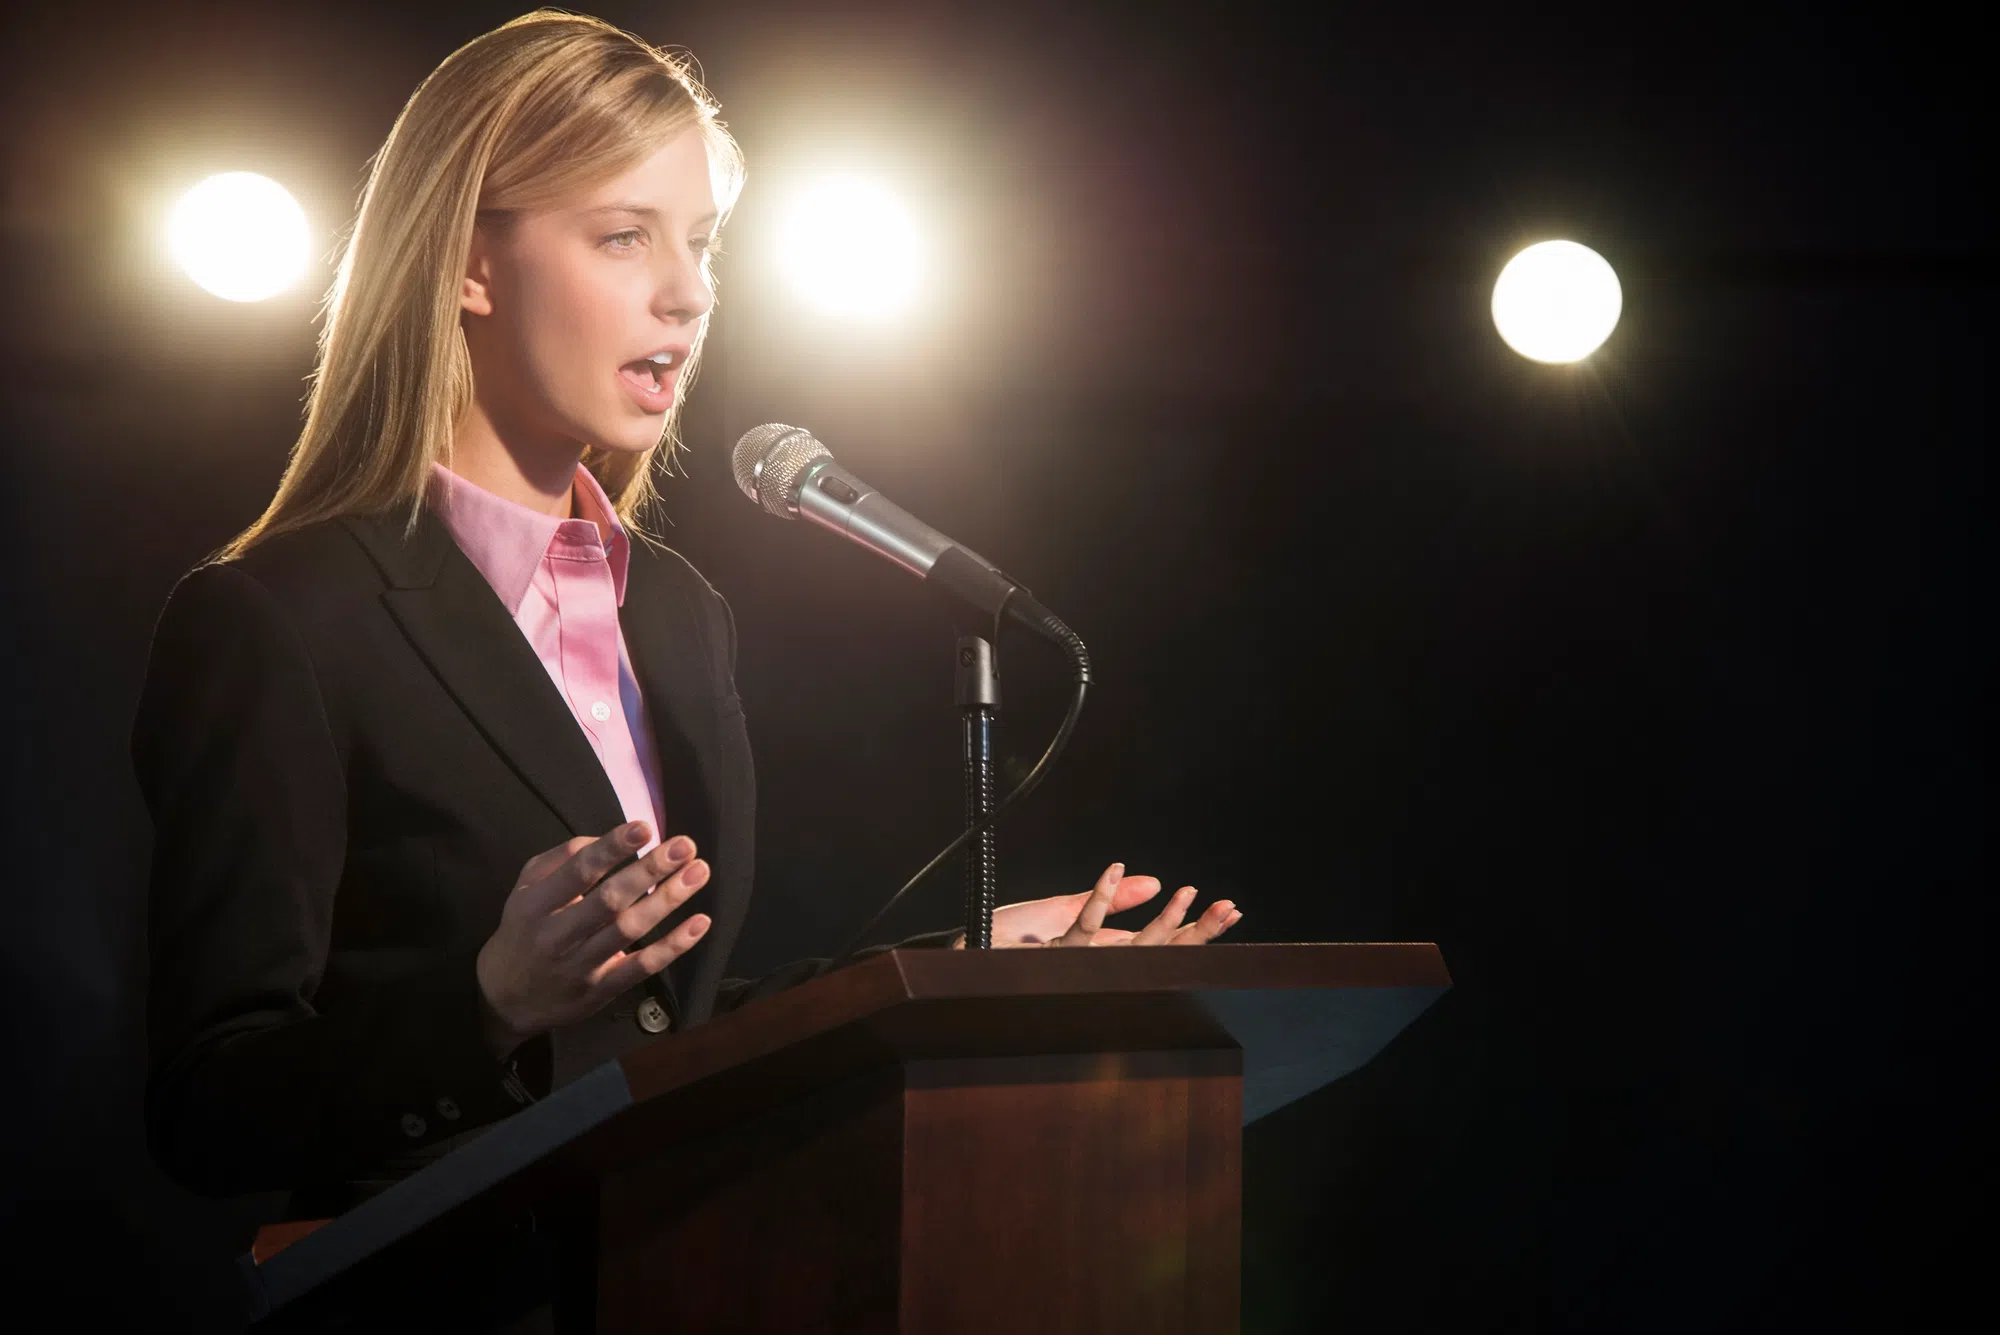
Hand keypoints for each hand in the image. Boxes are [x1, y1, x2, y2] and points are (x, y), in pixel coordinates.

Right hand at [475, 820, 710, 1057]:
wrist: (505, 998)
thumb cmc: (525, 930)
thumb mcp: (526, 888)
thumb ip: (560, 859)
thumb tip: (604, 838)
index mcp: (536, 904)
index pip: (578, 872)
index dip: (612, 848)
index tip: (645, 827)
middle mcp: (557, 935)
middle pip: (610, 900)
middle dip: (650, 870)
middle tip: (685, 845)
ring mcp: (581, 965)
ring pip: (630, 930)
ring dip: (668, 900)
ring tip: (698, 872)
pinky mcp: (602, 990)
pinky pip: (642, 966)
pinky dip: (674, 945)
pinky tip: (699, 922)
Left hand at [979, 863, 1241, 947]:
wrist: (966, 958)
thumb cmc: (1010, 940)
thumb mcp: (1067, 911)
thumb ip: (1113, 900)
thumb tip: (1156, 880)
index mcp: (1107, 953)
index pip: (1163, 943)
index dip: (1197, 928)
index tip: (1229, 910)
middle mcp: (1099, 963)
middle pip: (1160, 950)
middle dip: (1197, 930)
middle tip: (1229, 909)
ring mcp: (1079, 963)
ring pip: (1133, 947)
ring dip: (1163, 920)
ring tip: (1189, 893)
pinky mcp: (1054, 954)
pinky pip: (1083, 928)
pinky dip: (1100, 898)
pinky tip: (1115, 870)